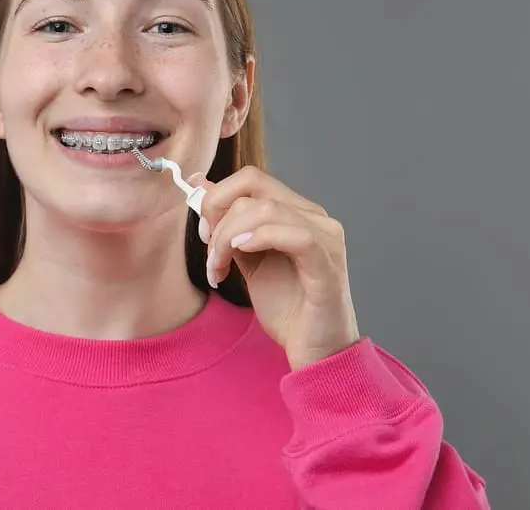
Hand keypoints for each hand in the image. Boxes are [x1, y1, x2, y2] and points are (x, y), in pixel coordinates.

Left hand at [192, 166, 360, 370]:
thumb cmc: (288, 308)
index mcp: (297, 212)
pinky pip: (297, 236)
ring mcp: (326, 238)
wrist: (315, 351)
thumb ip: (230, 224)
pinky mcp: (328, 264)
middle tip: (211, 254)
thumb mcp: (248, 259)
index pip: (250, 179)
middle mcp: (315, 217)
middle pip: (254, 185)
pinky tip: (242, 255)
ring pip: (266, 209)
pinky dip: (261, 239)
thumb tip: (200, 185)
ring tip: (220, 268)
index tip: (203, 233)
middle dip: (218, 216)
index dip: (217, 198)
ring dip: (229, 237)